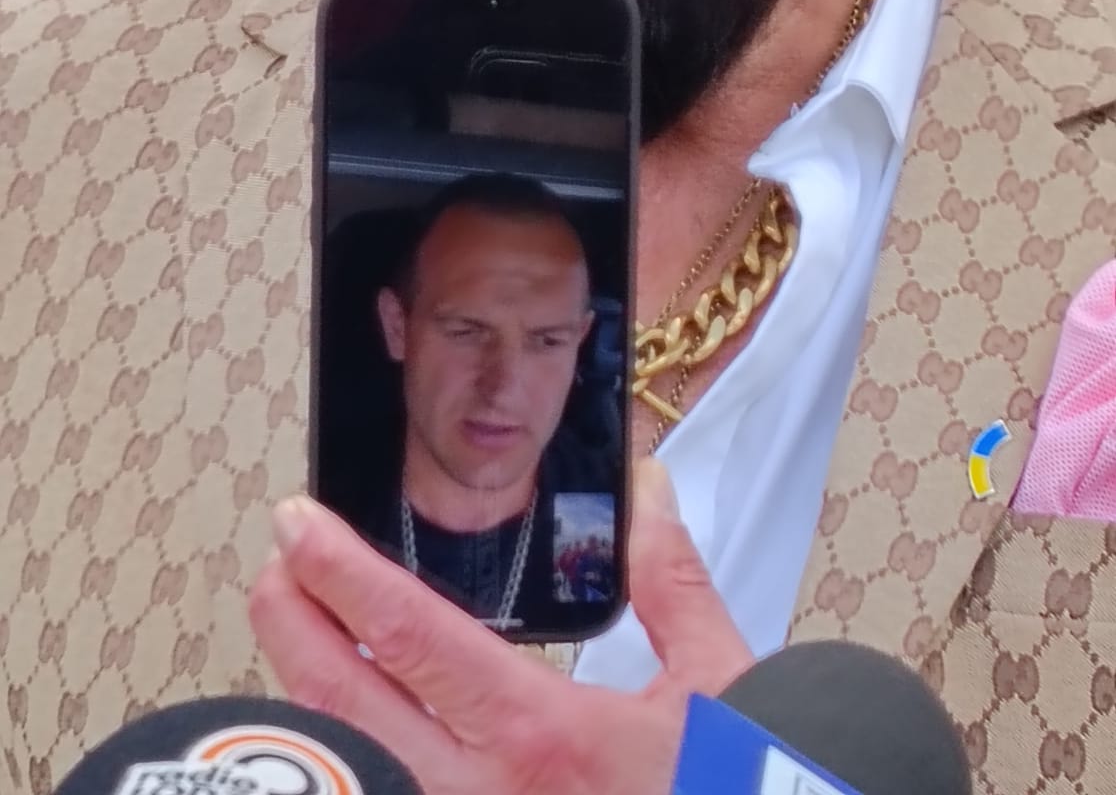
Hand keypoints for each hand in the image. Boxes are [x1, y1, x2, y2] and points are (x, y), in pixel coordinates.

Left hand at [249, 460, 752, 794]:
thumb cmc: (735, 789)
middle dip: (292, 625)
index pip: (408, 636)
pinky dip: (354, 765)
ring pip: (353, 770)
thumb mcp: (718, 679)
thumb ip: (670, 578)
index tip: (297, 523)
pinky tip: (351, 735)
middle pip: (349, 706)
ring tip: (297, 636)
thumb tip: (650, 490)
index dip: (341, 572)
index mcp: (542, 735)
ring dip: (311, 699)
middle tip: (272, 565)